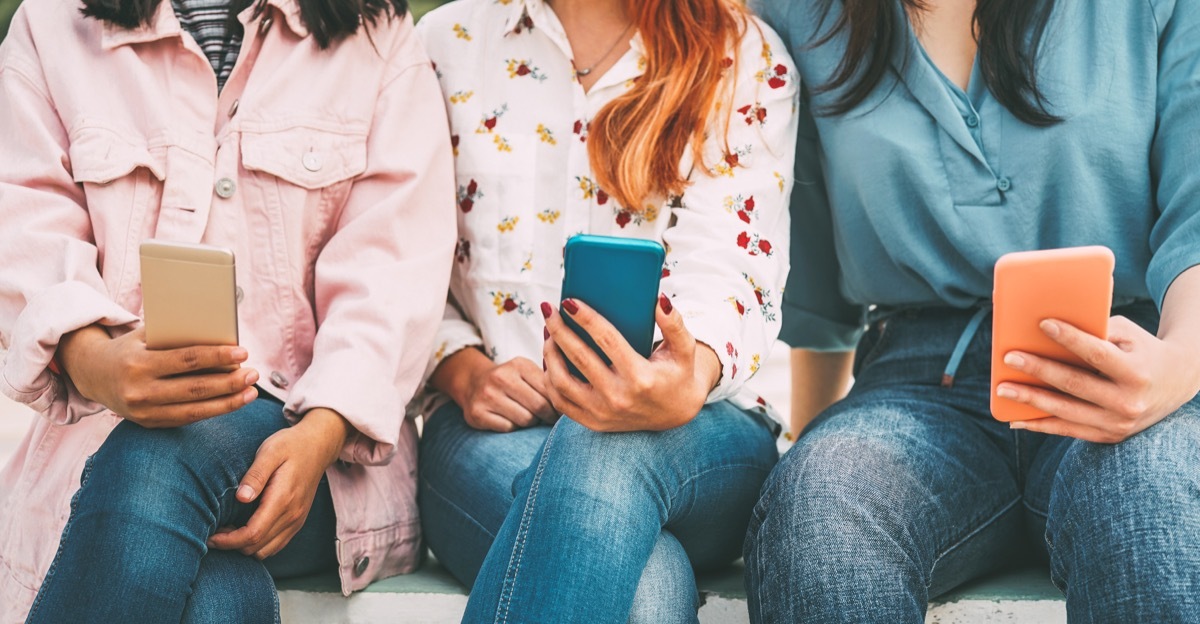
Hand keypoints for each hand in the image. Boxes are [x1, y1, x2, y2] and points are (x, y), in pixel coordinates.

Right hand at [58, 325, 257, 427]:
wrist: (92, 374)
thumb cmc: (130, 348)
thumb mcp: (147, 336)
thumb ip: (177, 337)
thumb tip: (221, 337)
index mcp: (138, 363)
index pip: (186, 360)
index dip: (217, 357)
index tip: (243, 353)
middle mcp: (139, 391)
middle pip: (194, 389)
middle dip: (229, 382)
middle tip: (253, 374)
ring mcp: (143, 412)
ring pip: (194, 410)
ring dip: (228, 403)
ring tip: (251, 392)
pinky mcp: (149, 424)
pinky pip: (186, 419)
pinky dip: (212, 411)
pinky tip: (232, 402)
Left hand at [208, 408, 349, 558]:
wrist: (318, 446)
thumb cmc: (291, 445)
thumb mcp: (270, 451)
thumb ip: (256, 475)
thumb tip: (241, 498)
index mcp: (283, 499)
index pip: (253, 534)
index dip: (229, 541)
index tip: (210, 537)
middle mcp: (292, 515)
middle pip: (257, 547)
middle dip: (232, 545)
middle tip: (214, 532)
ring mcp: (297, 520)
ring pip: (266, 551)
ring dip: (244, 547)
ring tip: (228, 531)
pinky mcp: (297, 521)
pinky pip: (275, 545)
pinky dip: (257, 545)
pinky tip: (245, 530)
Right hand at [432, 347, 557, 431]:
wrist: (473, 382)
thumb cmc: (511, 380)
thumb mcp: (527, 372)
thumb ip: (548, 381)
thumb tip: (574, 401)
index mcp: (519, 364)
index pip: (549, 390)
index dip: (558, 404)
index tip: (560, 410)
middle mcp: (501, 377)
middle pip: (539, 407)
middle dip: (547, 416)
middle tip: (548, 418)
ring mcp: (487, 395)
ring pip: (525, 420)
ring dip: (530, 422)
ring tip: (527, 416)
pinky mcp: (477, 413)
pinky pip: (508, 428)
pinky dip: (513, 428)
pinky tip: (510, 420)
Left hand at [541, 295, 720, 431]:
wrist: (676, 414)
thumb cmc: (678, 374)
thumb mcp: (684, 349)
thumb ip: (674, 324)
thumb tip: (659, 300)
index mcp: (641, 378)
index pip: (607, 341)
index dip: (586, 319)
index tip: (569, 301)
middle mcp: (619, 398)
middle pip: (579, 358)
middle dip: (560, 330)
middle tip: (549, 310)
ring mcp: (603, 413)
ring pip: (561, 382)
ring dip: (550, 354)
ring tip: (548, 332)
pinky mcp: (593, 422)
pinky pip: (560, 401)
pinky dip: (549, 379)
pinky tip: (550, 358)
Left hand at [998, 316, 1199, 442]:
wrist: (1176, 383)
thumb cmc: (1142, 349)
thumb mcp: (1129, 334)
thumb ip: (1095, 331)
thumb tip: (1047, 330)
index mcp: (1136, 372)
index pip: (1097, 354)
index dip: (1069, 338)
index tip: (1043, 323)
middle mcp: (1128, 402)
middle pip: (1074, 384)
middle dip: (1038, 370)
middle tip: (1008, 357)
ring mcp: (1118, 424)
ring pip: (1066, 411)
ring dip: (1030, 401)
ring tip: (1002, 390)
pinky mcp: (1109, 436)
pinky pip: (1068, 431)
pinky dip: (1040, 425)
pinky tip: (1015, 420)